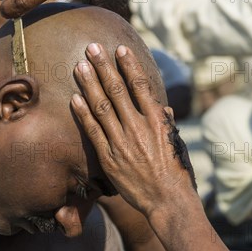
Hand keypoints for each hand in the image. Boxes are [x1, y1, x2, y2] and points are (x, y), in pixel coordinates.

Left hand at [70, 43, 196, 217]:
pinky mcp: (109, 158)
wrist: (168, 202)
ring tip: (79, 66)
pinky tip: (75, 98)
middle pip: (117, 90)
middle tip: (92, 48)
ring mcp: (122, 142)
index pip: (140, 86)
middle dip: (103, 67)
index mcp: (157, 121)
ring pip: (102, 106)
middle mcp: (138, 127)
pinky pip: (93, 132)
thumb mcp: (176, 144)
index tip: (119, 50)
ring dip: (89, 84)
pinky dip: (83, 114)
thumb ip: (166, 125)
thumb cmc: (176, 173)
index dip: (128, 66)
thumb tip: (162, 108)